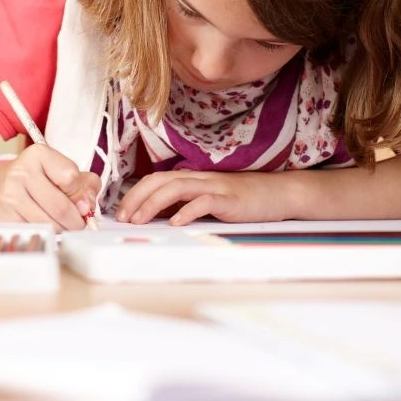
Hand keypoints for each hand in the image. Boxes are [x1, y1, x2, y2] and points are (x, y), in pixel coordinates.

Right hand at [0, 144, 97, 230]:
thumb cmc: (30, 179)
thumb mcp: (57, 171)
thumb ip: (84, 184)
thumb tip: (88, 207)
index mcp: (39, 154)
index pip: (71, 177)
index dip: (81, 194)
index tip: (81, 201)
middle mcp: (22, 171)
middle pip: (62, 206)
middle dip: (77, 221)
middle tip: (78, 222)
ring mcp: (11, 195)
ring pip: (51, 223)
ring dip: (63, 230)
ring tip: (62, 224)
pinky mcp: (5, 216)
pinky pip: (37, 231)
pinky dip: (47, 233)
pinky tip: (45, 225)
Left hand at [116, 169, 275, 225]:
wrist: (279, 193)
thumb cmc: (244, 199)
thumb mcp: (210, 200)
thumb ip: (187, 204)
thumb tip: (159, 217)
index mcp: (193, 178)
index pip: (156, 179)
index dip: (136, 193)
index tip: (122, 212)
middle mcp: (200, 178)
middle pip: (160, 181)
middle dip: (137, 198)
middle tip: (123, 217)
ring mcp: (214, 187)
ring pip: (176, 188)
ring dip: (153, 204)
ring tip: (140, 219)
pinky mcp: (229, 199)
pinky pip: (204, 202)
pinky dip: (188, 211)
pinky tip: (176, 223)